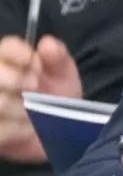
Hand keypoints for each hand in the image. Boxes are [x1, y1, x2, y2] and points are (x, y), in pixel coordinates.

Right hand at [0, 34, 82, 161]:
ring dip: (21, 109)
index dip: (19, 53)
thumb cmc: (58, 96)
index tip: (36, 65)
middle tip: (35, 87)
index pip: (6, 47)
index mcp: (10, 60)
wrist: (60, 131)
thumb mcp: (63, 74)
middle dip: (16, 80)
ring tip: (33, 112)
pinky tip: (27, 129)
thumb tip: (46, 44)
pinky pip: (0, 128)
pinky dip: (17, 130)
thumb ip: (57, 55)